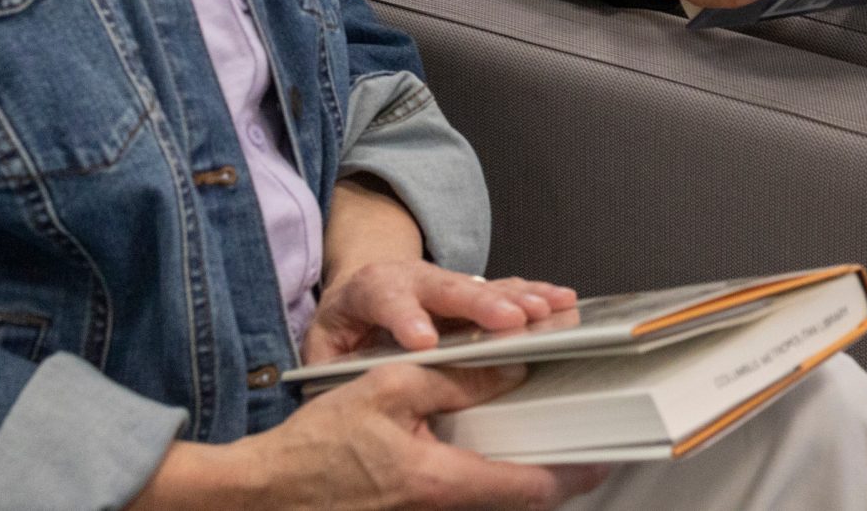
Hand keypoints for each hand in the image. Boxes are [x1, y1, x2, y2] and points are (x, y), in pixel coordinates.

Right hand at [131, 363, 607, 510]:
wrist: (262, 489)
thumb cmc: (314, 444)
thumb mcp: (389, 388)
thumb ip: (456, 378)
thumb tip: (512, 369)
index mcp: (440, 481)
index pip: (530, 486)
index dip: (574, 471)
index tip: (604, 454)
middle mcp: (438, 509)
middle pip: (515, 495)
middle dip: (552, 469)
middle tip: (581, 438)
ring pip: (490, 495)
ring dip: (517, 466)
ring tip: (542, 430)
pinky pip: (460, 493)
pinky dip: (483, 468)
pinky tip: (485, 440)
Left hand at [306, 260, 578, 367]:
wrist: (363, 287)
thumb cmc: (346, 325)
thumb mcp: (323, 346)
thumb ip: (331, 367)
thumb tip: (345, 390)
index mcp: (370, 290)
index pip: (387, 300)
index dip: (406, 318)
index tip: (423, 340)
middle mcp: (413, 278)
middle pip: (447, 288)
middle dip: (480, 305)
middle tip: (508, 320)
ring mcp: (446, 281)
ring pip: (484, 286)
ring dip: (518, 298)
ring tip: (546, 309)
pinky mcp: (472, 289)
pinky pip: (507, 287)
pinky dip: (535, 292)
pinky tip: (561, 298)